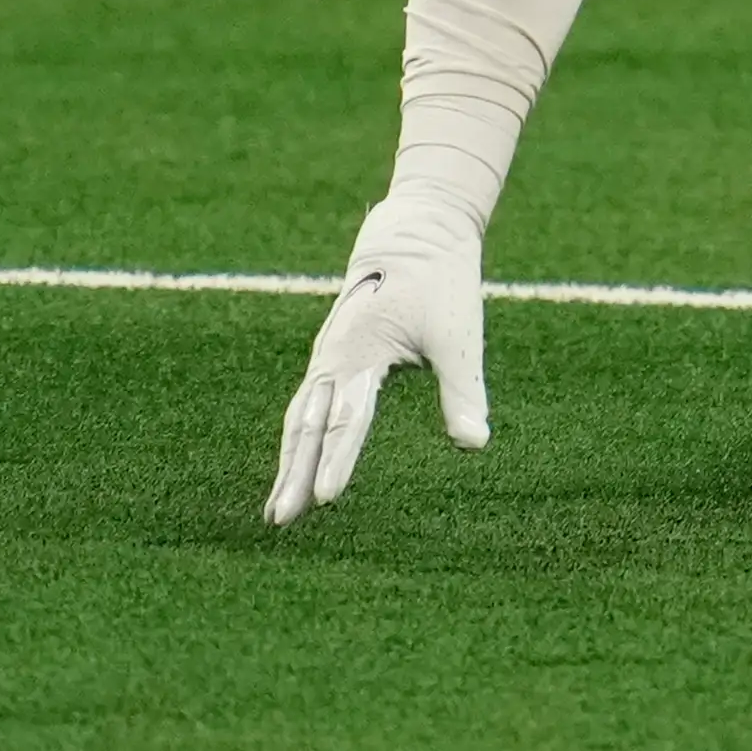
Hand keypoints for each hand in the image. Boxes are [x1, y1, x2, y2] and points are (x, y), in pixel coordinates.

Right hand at [265, 195, 488, 521]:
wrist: (416, 229)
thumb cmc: (442, 281)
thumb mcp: (459, 335)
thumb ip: (463, 390)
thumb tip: (475, 443)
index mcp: (361, 350)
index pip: (347, 418)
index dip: (337, 460)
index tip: (325, 500)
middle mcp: (334, 356)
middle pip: (308, 425)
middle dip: (294, 474)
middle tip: (281, 521)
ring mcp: (327, 356)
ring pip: (301, 419)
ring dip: (289, 463)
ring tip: (277, 511)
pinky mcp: (332, 357)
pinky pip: (307, 407)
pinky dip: (298, 440)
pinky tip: (294, 467)